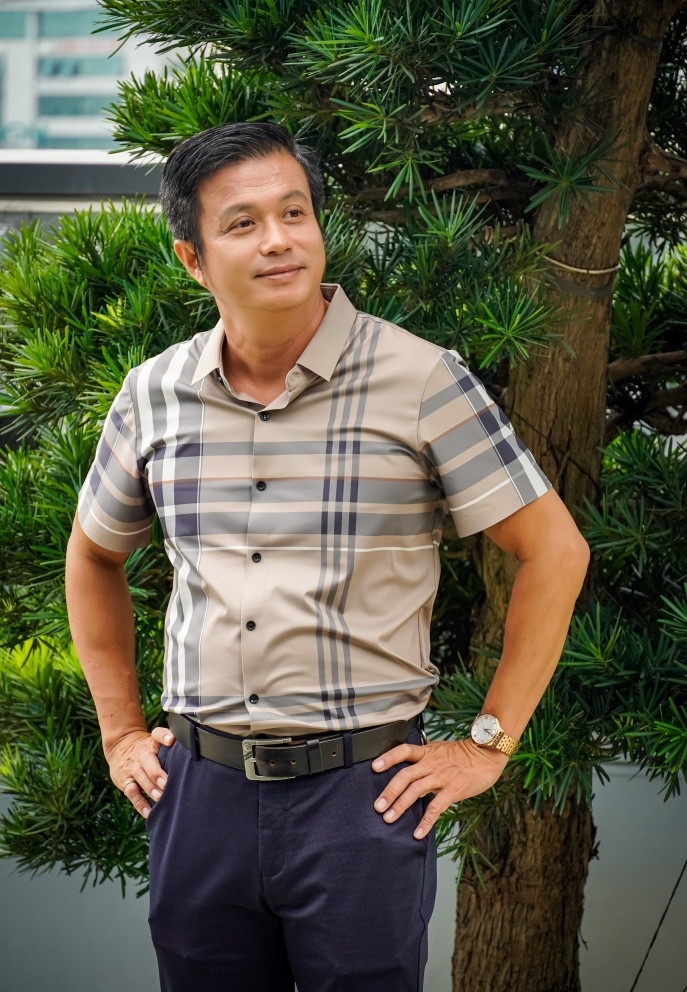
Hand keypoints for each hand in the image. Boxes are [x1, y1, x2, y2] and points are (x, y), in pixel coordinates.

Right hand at [106, 726, 174, 817]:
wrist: (120, 745)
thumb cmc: (146, 747)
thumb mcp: (155, 741)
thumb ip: (170, 747)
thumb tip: (194, 752)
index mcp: (152, 743)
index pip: (157, 734)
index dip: (163, 736)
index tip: (171, 740)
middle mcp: (142, 754)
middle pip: (148, 761)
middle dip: (157, 773)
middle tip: (167, 784)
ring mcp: (133, 768)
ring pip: (140, 777)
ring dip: (150, 788)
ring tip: (160, 798)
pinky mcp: (125, 781)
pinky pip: (131, 793)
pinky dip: (140, 803)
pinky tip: (149, 812)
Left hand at [372, 738, 508, 839]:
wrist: (486, 755)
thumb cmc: (463, 754)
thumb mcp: (440, 750)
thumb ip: (423, 760)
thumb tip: (408, 772)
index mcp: (427, 753)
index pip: (403, 751)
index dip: (388, 758)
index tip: (374, 768)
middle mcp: (431, 764)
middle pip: (405, 775)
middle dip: (389, 791)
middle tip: (377, 806)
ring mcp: (442, 777)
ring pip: (416, 791)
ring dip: (400, 805)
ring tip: (388, 818)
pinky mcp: (453, 790)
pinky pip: (436, 807)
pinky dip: (426, 821)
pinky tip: (417, 833)